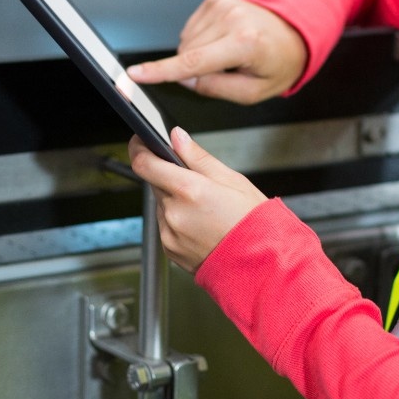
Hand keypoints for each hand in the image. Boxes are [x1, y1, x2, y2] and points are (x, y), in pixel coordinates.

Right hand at [126, 0, 308, 103]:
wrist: (291, 33)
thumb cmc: (276, 64)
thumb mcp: (253, 92)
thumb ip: (215, 88)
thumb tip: (184, 78)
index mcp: (245, 44)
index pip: (194, 62)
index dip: (161, 71)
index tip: (134, 75)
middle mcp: (232, 19)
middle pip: (187, 54)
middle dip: (197, 69)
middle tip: (227, 69)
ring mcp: (222, 6)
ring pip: (186, 42)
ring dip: (199, 54)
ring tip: (228, 54)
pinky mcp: (215, 0)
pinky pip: (191, 30)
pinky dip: (201, 40)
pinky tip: (221, 41)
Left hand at [128, 127, 267, 272]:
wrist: (258, 262)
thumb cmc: (252, 221)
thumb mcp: (232, 179)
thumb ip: (198, 156)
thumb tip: (177, 137)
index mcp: (189, 190)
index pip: (144, 163)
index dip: (139, 148)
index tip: (141, 142)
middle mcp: (174, 213)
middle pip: (155, 183)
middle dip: (169, 177)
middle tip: (197, 184)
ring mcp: (169, 233)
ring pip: (162, 204)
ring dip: (175, 200)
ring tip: (205, 209)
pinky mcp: (169, 249)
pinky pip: (166, 225)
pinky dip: (178, 220)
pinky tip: (201, 224)